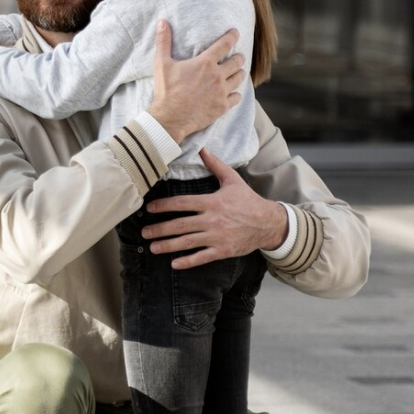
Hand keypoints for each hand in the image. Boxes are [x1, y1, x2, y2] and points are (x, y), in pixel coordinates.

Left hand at [143, 147, 287, 268]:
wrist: (268, 223)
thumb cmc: (248, 201)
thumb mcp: (233, 180)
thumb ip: (215, 165)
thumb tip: (202, 149)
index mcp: (212, 202)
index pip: (182, 203)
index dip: (163, 206)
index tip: (149, 209)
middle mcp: (212, 220)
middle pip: (180, 225)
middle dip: (160, 229)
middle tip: (144, 233)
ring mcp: (217, 237)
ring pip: (187, 242)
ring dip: (168, 246)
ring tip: (153, 247)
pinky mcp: (223, 250)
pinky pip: (202, 257)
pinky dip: (188, 262)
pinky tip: (174, 264)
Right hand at [147, 23, 246, 141]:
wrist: (170, 118)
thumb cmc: (166, 91)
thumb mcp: (162, 64)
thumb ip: (164, 41)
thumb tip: (162, 22)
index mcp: (205, 63)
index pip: (225, 45)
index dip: (232, 36)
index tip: (236, 33)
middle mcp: (217, 76)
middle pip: (237, 62)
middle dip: (239, 57)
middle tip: (237, 57)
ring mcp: (222, 92)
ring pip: (239, 78)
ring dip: (239, 74)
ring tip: (237, 73)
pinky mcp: (222, 107)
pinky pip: (237, 97)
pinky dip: (236, 94)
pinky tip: (233, 93)